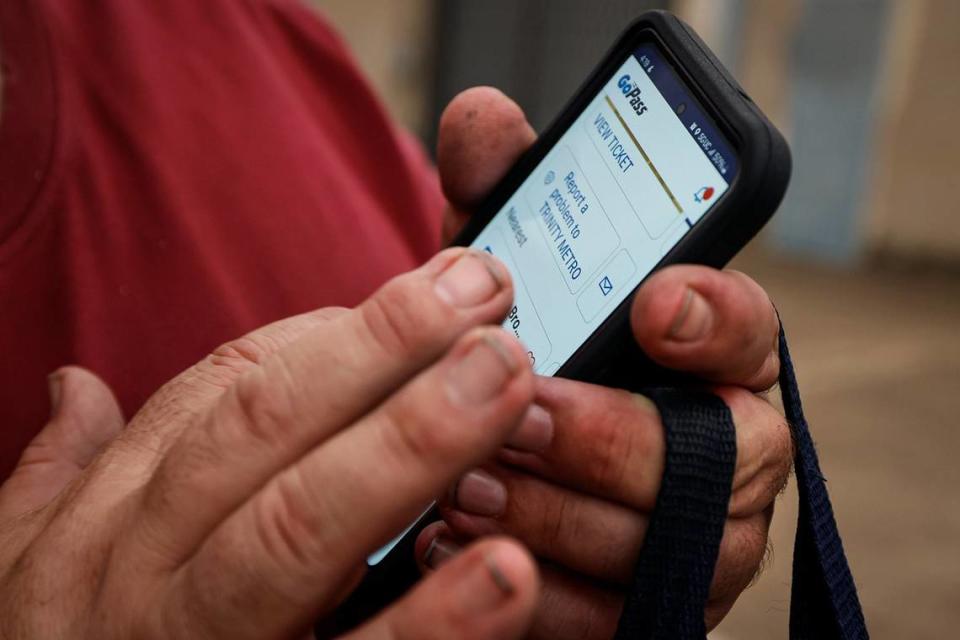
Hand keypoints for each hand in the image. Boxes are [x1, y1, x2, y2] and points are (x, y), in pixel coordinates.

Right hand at [0, 249, 541, 639]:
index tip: (431, 295)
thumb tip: (71, 385)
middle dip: (378, 350)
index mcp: (117, 516)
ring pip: (301, 529)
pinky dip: (433, 623)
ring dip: (409, 444)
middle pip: (265, 432)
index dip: (340, 339)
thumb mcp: (31, 566)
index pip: (225, 392)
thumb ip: (63, 474)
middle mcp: (151, 569)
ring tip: (502, 379)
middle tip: (481, 289)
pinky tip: (506, 570)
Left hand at [417, 88, 791, 637]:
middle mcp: (730, 449)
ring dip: (560, 512)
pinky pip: (619, 616)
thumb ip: (503, 204)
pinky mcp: (655, 608)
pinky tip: (456, 549)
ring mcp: (703, 537)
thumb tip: (482, 117)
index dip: (717, 316)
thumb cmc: (520, 366)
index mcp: (712, 357)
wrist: (500, 477)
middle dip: (610, 433)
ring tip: (464, 485)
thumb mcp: (503, 287)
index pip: (752, 330)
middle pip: (720, 452)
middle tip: (516, 409)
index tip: (654, 301)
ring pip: (669, 542)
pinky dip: (541, 590)